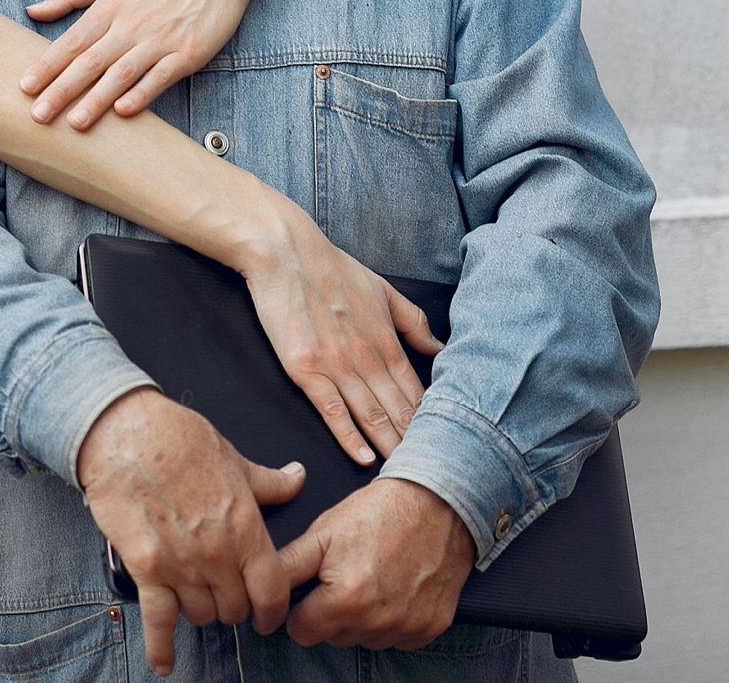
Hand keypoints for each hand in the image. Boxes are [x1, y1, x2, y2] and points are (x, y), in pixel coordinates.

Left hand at [21, 0, 254, 128]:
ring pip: (121, 74)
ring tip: (74, 123)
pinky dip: (142, 94)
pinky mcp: (187, 53)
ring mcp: (160, 40)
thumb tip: (32, 9)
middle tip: (38, 115)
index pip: (72, 40)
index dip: (47, 65)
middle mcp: (132, 24)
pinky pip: (160, 77)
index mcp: (110, 5)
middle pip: (91, 62)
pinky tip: (123, 112)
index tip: (24, 87)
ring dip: (97, 100)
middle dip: (62, 90)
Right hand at [77, 389, 305, 675]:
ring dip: (203, 613)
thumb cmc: (182, 440)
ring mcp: (182, 564)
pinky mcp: (146, 568)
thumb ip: (269, 483)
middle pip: (237, 608)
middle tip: (230, 599)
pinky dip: (160, 646)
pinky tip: (164, 664)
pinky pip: (158, 619)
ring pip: (202, 615)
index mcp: (246, 527)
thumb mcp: (236, 460)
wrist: (128, 434)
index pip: (272, 589)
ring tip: (199, 602)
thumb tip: (299, 477)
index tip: (270, 617)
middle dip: (236, 608)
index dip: (274, 610)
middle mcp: (218, 554)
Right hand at [233, 203, 443, 465]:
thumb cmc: (332, 269)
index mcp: (386, 339)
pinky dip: (350, 437)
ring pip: (370, 415)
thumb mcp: (383, 289)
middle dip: (416, 442)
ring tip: (406, 474)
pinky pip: (332, 411)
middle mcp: (366, 356)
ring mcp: (335, 365)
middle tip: (433, 471)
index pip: (415, 390)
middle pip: (398, 409)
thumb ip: (412, 321)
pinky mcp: (305, 369)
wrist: (285, 253)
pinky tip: (365, 459)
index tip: (443, 443)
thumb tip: (439, 349)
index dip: (430, 420)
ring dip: (390, 446)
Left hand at [279, 478, 475, 650]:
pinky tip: (396, 587)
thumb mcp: (324, 531)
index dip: (301, 609)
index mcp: (344, 600)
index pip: (301, 632)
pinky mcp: (431, 627)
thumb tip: (257, 587)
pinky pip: (398, 638)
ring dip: (363, 618)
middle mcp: (376, 622)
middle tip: (346, 574)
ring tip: (373, 577)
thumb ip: (287, 566)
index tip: (314, 587)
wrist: (438, 501)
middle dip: (332, 613)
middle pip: (334, 637)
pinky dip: (393, 620)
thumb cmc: (378, 512)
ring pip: (365, 639)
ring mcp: (407, 628)